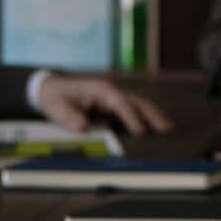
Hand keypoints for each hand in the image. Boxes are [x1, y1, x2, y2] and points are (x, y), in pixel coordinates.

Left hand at [35, 75, 173, 134]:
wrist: (51, 88)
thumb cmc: (55, 97)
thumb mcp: (57, 107)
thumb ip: (69, 117)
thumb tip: (83, 126)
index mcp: (100, 90)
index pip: (121, 103)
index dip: (132, 117)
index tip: (140, 131)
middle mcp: (112, 92)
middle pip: (137, 102)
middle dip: (153, 115)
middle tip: (167, 128)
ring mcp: (115, 98)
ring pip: (140, 105)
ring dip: (154, 116)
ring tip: (169, 129)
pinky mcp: (115, 105)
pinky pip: (135, 110)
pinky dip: (147, 118)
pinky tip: (156, 127)